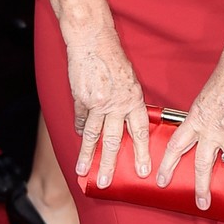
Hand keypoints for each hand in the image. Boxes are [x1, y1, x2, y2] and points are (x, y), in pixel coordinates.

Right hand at [65, 24, 150, 186]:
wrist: (93, 41)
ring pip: (92, 135)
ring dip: (88, 156)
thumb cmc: (114, 58)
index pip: (139, 131)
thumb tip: (130, 123)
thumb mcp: (130, 79)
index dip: (141, 153)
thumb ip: (130, 102)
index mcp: (132, 98)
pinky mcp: (80, 99)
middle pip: (113, 139)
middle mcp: (115, 103)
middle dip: (109, 164)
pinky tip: (79, 140)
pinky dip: (80, 130)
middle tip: (106, 182)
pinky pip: (80, 119)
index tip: (143, 171)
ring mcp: (96, 103)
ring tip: (83, 172)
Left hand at [156, 47, 223, 211]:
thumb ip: (201, 117)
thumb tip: (198, 131)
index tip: (160, 182)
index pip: (176, 147)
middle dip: (201, 187)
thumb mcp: (203, 97)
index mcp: (196, 119)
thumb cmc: (223, 75)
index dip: (167, 166)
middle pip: (203, 164)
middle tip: (201, 204)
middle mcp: (211, 128)